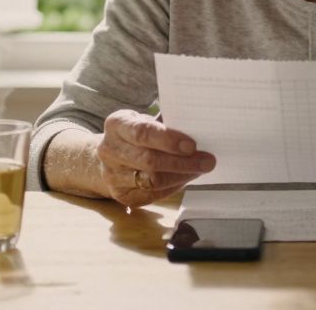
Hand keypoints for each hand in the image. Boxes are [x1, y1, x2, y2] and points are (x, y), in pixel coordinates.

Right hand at [97, 110, 215, 207]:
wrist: (111, 155)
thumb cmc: (135, 134)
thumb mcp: (144, 120)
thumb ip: (165, 125)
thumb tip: (199, 132)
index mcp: (116, 125)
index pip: (142, 133)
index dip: (168, 140)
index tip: (192, 145)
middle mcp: (109, 150)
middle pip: (149, 160)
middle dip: (182, 162)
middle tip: (207, 161)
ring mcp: (112, 175)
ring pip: (152, 181)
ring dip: (181, 176)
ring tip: (199, 169)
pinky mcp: (120, 195)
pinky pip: (152, 195)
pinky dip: (172, 187)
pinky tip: (183, 178)